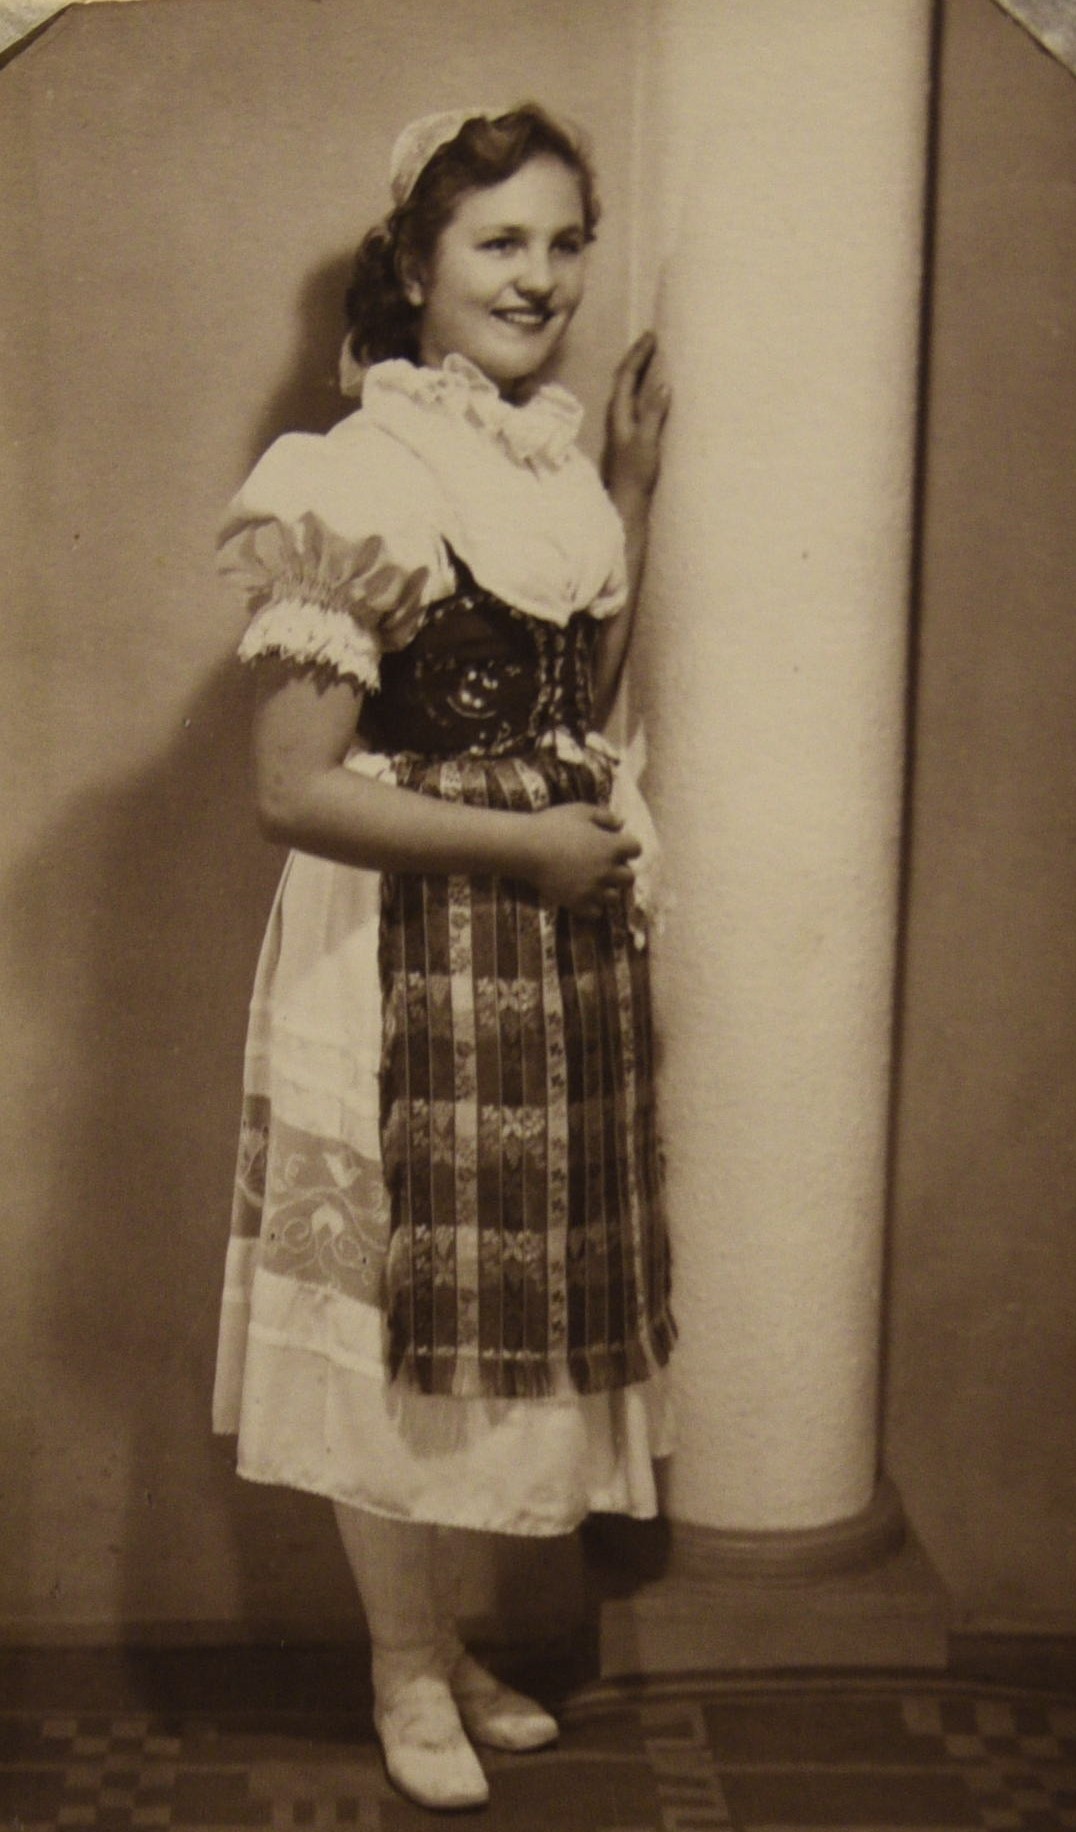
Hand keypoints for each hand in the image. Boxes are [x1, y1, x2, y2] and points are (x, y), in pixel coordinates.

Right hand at [524, 804, 640, 915]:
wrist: (527, 848)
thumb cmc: (553, 825)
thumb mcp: (581, 811)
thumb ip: (605, 816)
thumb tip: (621, 823)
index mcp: (611, 846)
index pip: (636, 849)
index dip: (628, 847)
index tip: (616, 845)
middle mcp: (607, 870)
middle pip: (630, 878)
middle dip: (621, 871)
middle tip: (606, 867)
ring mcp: (593, 889)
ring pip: (614, 897)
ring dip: (607, 889)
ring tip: (593, 882)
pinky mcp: (577, 903)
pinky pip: (596, 912)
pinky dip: (592, 905)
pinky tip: (582, 894)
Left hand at [601, 331, 670, 506]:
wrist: (625, 505)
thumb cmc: (635, 477)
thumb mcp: (647, 444)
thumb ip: (653, 415)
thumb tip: (663, 385)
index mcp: (618, 415)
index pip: (625, 376)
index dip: (637, 354)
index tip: (651, 336)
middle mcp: (616, 418)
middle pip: (624, 379)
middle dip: (637, 357)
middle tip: (653, 341)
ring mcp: (621, 428)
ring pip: (628, 391)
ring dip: (639, 372)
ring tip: (654, 358)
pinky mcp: (628, 437)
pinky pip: (634, 403)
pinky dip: (643, 390)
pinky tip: (653, 392)